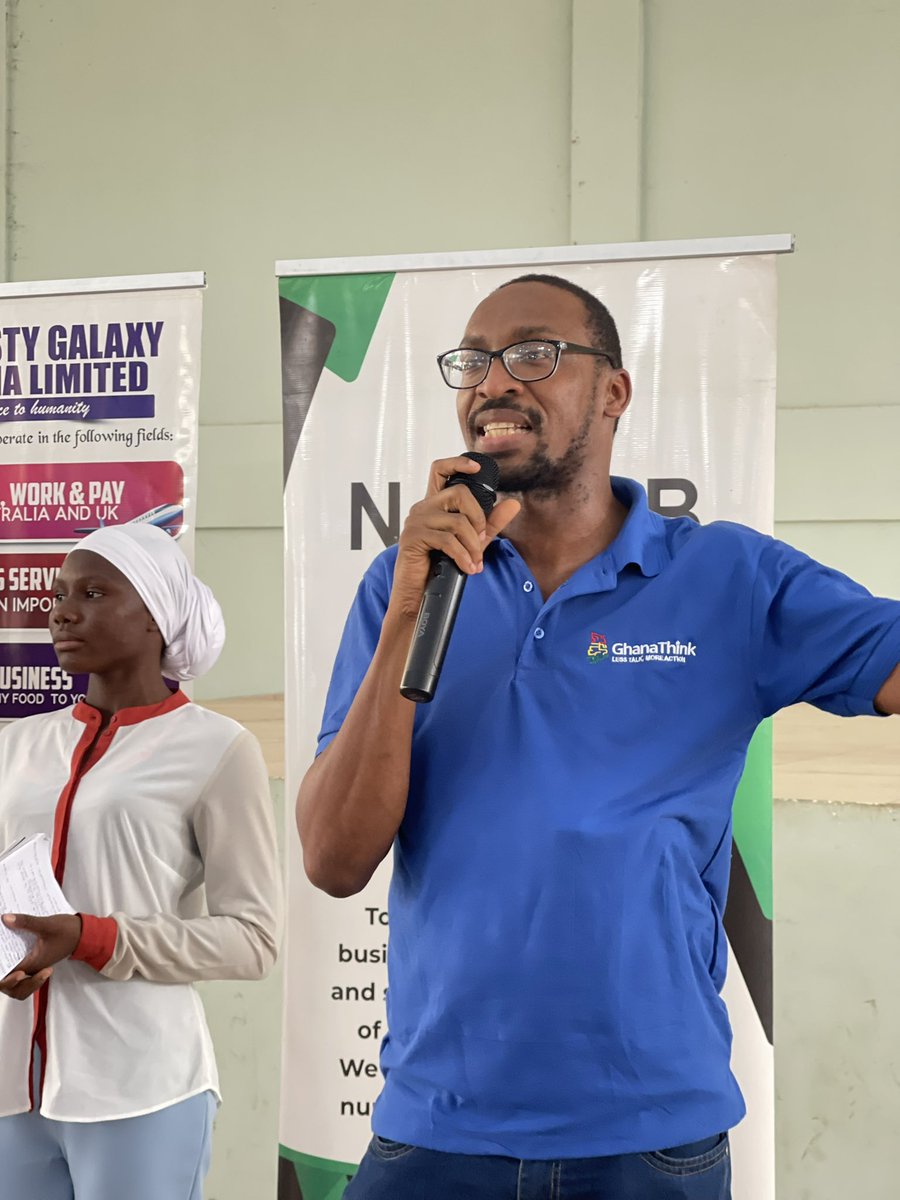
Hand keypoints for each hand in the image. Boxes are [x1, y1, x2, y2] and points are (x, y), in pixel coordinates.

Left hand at [0, 913, 82, 1000]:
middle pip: (13, 989)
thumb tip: (6, 919)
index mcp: (34, 964)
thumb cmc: (69, 932)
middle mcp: (34, 969)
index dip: (3, 978)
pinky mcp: (36, 960)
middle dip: (4, 982)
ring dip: (9, 979)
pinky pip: (21, 972)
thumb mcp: (47, 925)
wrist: (84, 932)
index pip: (11, 980)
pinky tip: (11, 955)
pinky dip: (14, 971)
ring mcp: (35, 966)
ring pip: (17, 985)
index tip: (0, 961)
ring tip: (5, 965)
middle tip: (1, 966)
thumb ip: (26, 922)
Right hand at [389, 456, 520, 619]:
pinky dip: (463, 556)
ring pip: (457, 521)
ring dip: (473, 545)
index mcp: (434, 504)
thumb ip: (490, 523)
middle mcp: (423, 508)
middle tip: (482, 539)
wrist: (417, 593)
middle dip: (478, 517)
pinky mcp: (413, 538)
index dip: (458, 463)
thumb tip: (513, 504)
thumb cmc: (439, 566)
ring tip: (475, 562)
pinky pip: (447, 540)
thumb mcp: (471, 542)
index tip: (477, 469)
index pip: (440, 470)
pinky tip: (468, 567)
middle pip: (459, 493)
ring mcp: (416, 521)